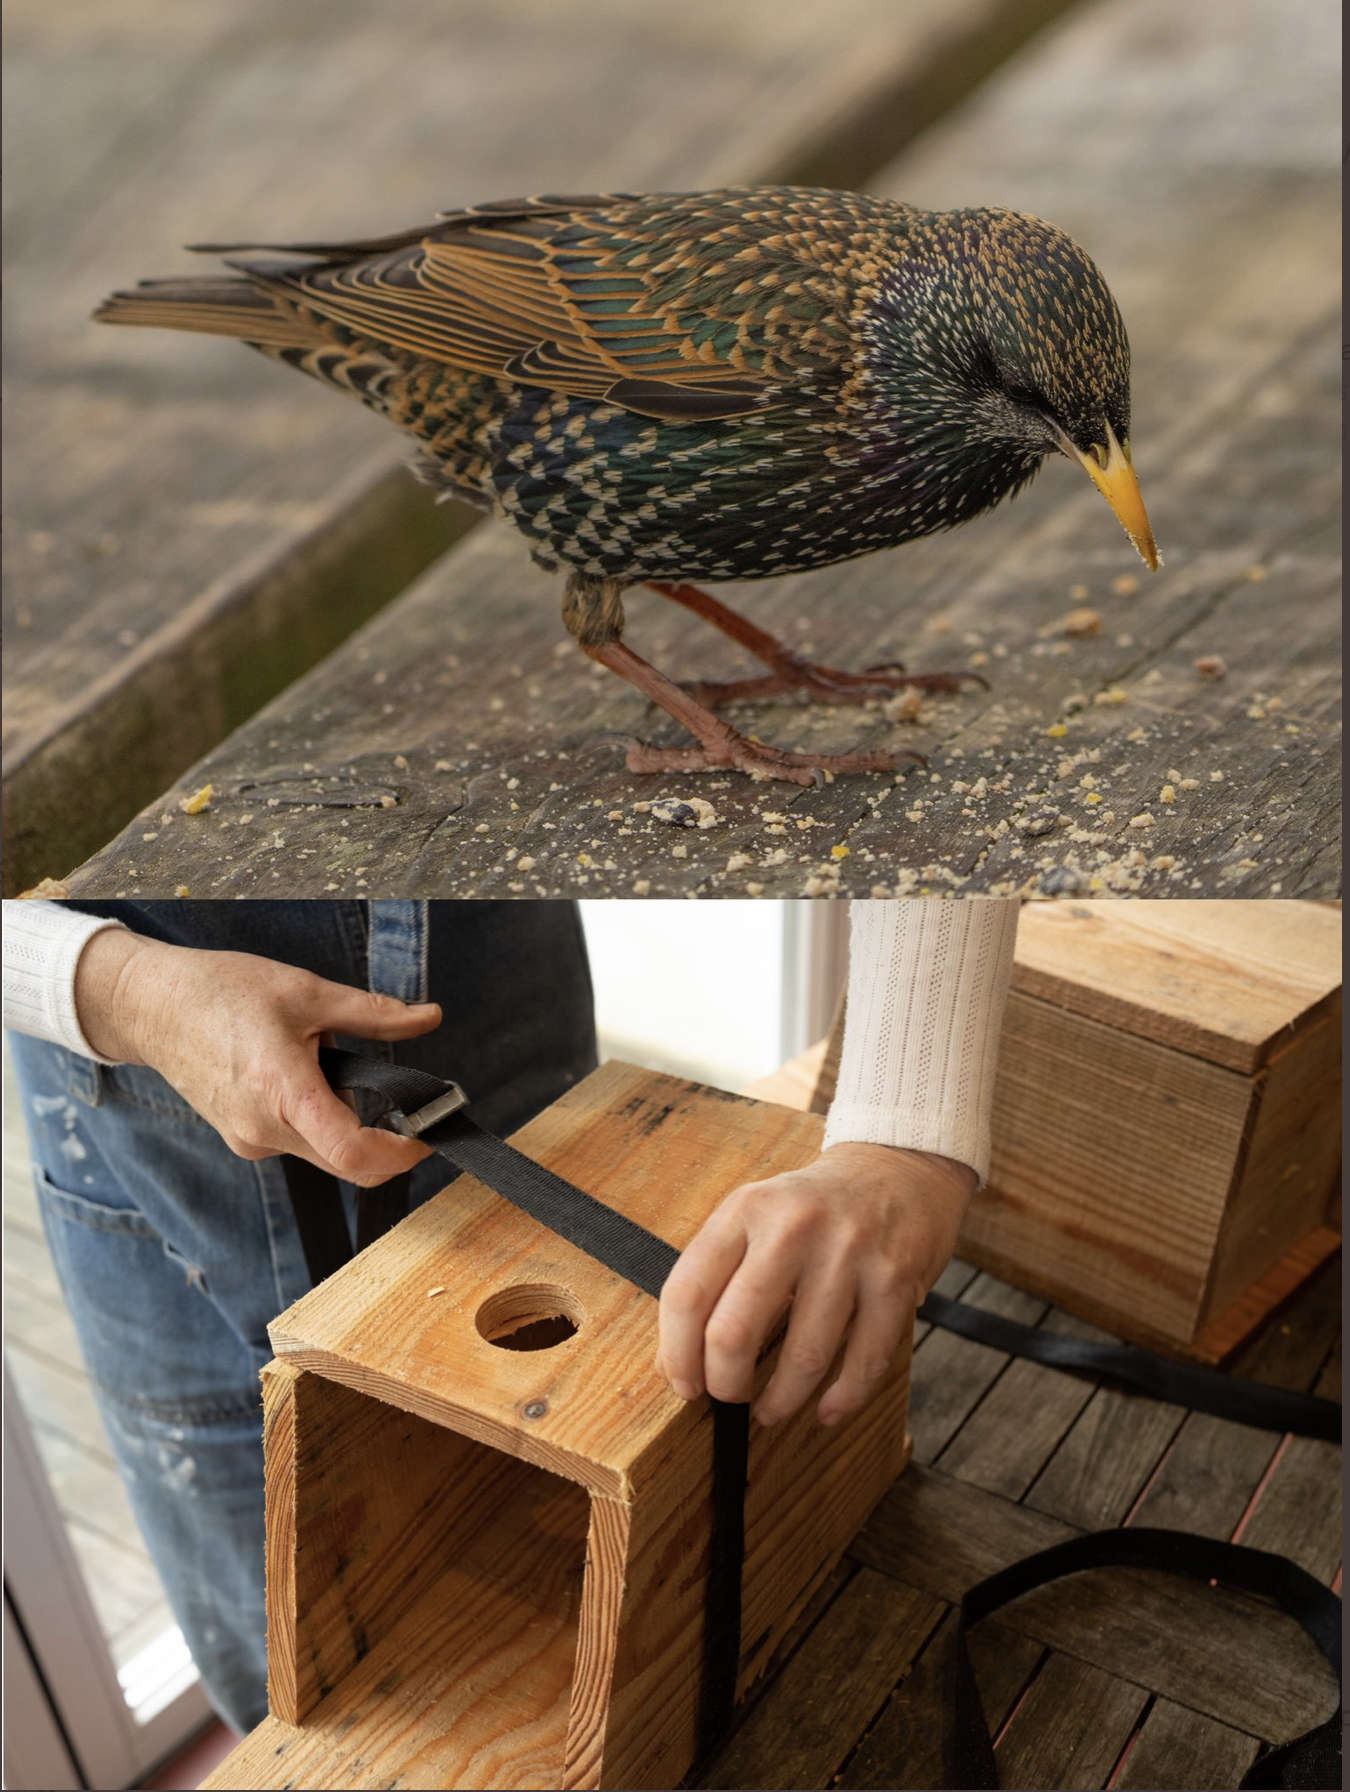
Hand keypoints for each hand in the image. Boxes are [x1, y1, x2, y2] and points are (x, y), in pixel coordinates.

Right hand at [75, 928, 441, 1185]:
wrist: (153, 1007)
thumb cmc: (222, 992)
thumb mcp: (307, 990)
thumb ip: (373, 1013)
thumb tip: (430, 1017)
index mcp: (282, 1092)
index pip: (353, 1152)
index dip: (401, 1154)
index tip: (429, 1137)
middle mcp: (264, 1131)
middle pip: (347, 1162)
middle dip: (386, 1139)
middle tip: (406, 1099)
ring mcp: (251, 1141)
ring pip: (325, 1152)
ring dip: (347, 1119)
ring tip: (324, 1057)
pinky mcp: (244, 1139)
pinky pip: (299, 1141)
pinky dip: (318, 1116)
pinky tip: (299, 1071)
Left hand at [656, 1142, 973, 1426]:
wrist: (895, 1170)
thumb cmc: (811, 1208)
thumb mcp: (752, 1218)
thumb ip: (713, 1278)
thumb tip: (678, 1365)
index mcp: (745, 1209)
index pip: (687, 1293)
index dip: (677, 1354)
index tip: (685, 1385)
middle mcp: (794, 1226)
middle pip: (735, 1332)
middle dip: (725, 1386)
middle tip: (727, 1402)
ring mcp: (849, 1253)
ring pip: (805, 1356)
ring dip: (782, 1401)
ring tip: (771, 1411)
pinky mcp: (895, 1280)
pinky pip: (866, 1360)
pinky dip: (843, 1399)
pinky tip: (827, 1412)